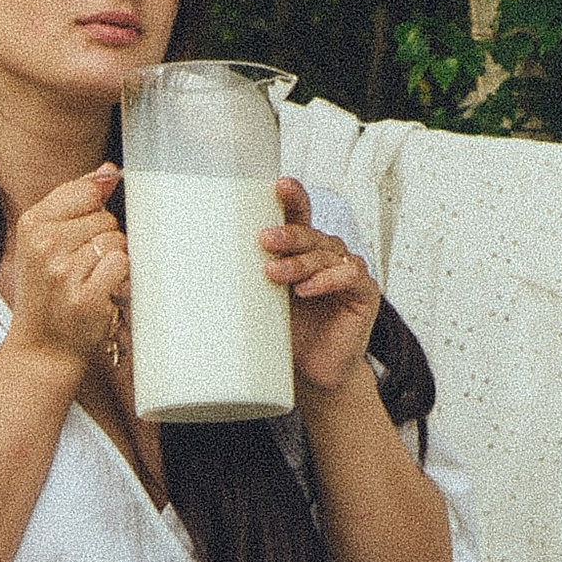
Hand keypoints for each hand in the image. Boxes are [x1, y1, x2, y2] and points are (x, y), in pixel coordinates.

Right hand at [5, 163, 129, 376]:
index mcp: (32, 224)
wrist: (41, 349)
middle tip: (83, 270)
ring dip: (112, 263)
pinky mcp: (85, 297)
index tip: (83, 238)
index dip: (95, 213)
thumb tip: (108, 171)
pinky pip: (122, 265)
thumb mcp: (46, 243)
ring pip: (116, 241)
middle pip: (105, 218)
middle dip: (104, 242)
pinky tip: (103, 293)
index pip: (86, 191)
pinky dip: (120, 280)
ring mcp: (63, 272)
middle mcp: (44, 244)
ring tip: (90, 283)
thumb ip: (76, 204)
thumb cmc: (48, 294)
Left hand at [262, 176, 380, 396]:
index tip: (278, 186)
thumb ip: (246, 282)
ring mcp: (347, 273)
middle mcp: (327, 257)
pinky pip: (350, 275)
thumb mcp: (262, 304)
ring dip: (300, 261)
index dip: (292, 198)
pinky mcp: (365, 293)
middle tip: (265, 239)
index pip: (299, 217)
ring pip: (326, 253)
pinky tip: (307, 289)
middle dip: (288, 234)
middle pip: (311, 234)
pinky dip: (327, 280)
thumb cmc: (291, 338)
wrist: (315, 375)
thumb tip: (196, 269)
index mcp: (303, 253)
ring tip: (275, 274)